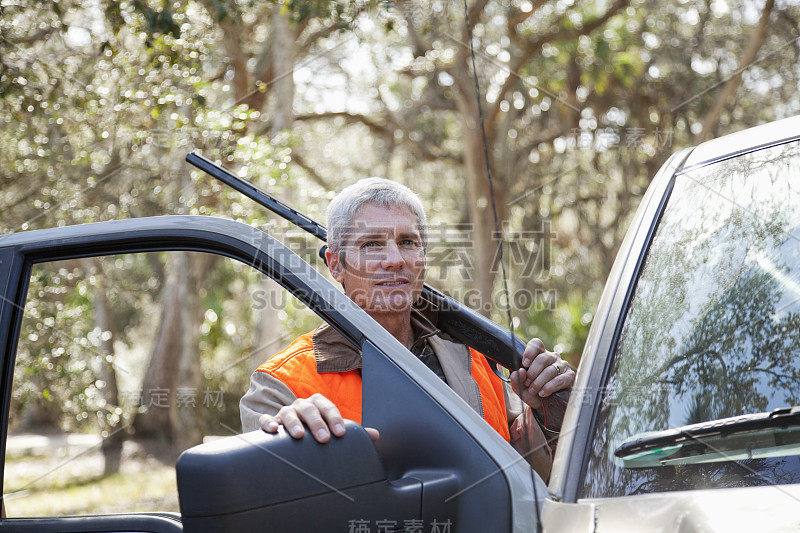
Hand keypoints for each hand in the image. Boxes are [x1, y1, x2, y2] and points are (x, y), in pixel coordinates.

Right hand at [259, 393, 379, 442]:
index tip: (340, 433)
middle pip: (309, 408)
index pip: (328, 407)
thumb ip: (354, 433)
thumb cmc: (317, 431)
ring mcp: (285, 413)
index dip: (334, 418)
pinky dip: (269, 423)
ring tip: (298, 436)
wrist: (293, 433)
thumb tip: (375, 435)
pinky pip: (267, 420)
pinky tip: (274, 431)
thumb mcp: (334, 430)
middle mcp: (302, 406)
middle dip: (316, 422)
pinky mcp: (271, 422)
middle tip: (324, 438)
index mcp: (318, 404)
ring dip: (293, 422)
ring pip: (288, 412)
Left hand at [509, 338, 573, 408]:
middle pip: (542, 358)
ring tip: (534, 391)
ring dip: (539, 382)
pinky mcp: (569, 376)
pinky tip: (543, 393)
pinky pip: (559, 380)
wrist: (544, 406)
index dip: (530, 352)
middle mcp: (552, 357)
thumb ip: (516, 379)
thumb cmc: (532, 392)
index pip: (536, 344)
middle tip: (527, 383)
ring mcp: (562, 365)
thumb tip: (519, 371)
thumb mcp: (520, 387)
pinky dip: (549, 387)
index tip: (524, 364)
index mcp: (539, 355)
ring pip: (549, 370)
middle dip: (532, 373)